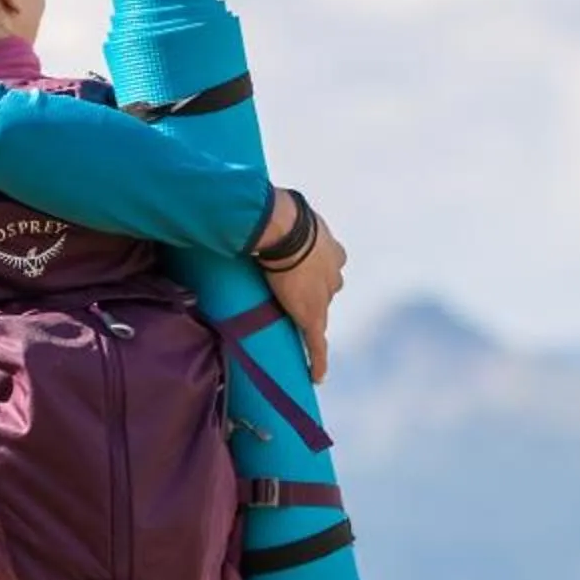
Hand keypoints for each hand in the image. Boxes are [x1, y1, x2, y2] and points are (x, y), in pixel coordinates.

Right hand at [258, 191, 346, 383]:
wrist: (285, 231)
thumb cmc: (281, 215)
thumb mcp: (285, 211)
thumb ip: (273, 214)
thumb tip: (245, 204)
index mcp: (331, 249)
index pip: (329, 266)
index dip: (316, 271)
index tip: (305, 274)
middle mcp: (334, 273)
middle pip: (327, 288)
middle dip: (315, 292)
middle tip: (293, 295)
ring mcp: (324, 297)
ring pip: (321, 313)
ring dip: (310, 319)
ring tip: (295, 329)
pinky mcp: (313, 317)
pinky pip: (317, 343)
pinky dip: (318, 360)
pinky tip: (317, 376)